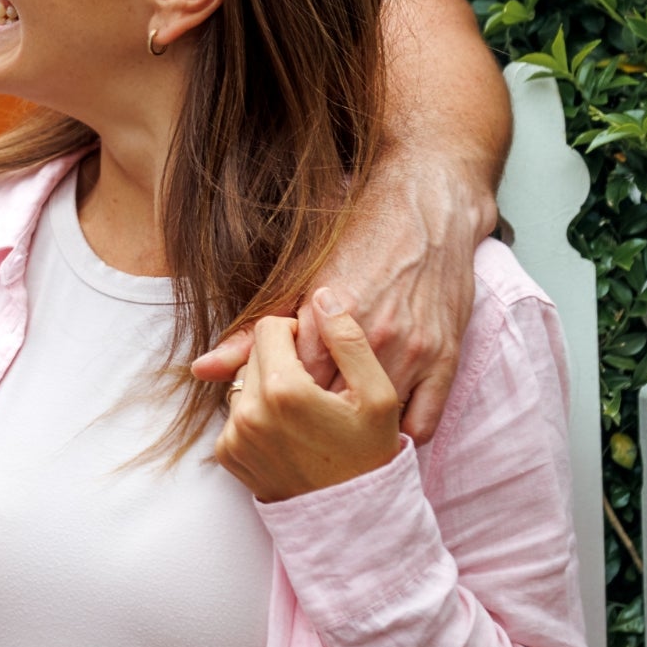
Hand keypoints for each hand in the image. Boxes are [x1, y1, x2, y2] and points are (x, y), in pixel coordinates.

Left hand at [189, 156, 484, 440]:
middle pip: (330, 404)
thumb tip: (200, 370)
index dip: (281, 402)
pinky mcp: (447, 359)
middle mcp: (371, 335)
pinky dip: (401, 434)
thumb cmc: (358, 244)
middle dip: (315, 421)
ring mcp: (413, 349)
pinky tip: (382, 427)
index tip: (279, 406)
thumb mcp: (300, 282)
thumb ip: (253, 335)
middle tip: (306, 424)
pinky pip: (422, 423)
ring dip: (356, 431)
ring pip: (375, 419)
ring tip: (339, 429)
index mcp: (326, 318)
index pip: (289, 386)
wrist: (426, 213)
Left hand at [213, 290, 404, 502]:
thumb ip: (350, 341)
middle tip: (315, 383)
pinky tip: (290, 429)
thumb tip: (324, 297)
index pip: (272, 328)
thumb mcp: (379, 396)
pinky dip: (258, 413)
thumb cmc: (372, 455)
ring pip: (243, 383)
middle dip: (281, 359)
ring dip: (268, 385)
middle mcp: (249, 412)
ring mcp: (235, 436)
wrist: (353, 521)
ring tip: (305, 409)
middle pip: (254, 354)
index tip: (319, 353)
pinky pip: (235, 414)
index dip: (298, 332)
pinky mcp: (228, 455)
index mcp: (284, 390)